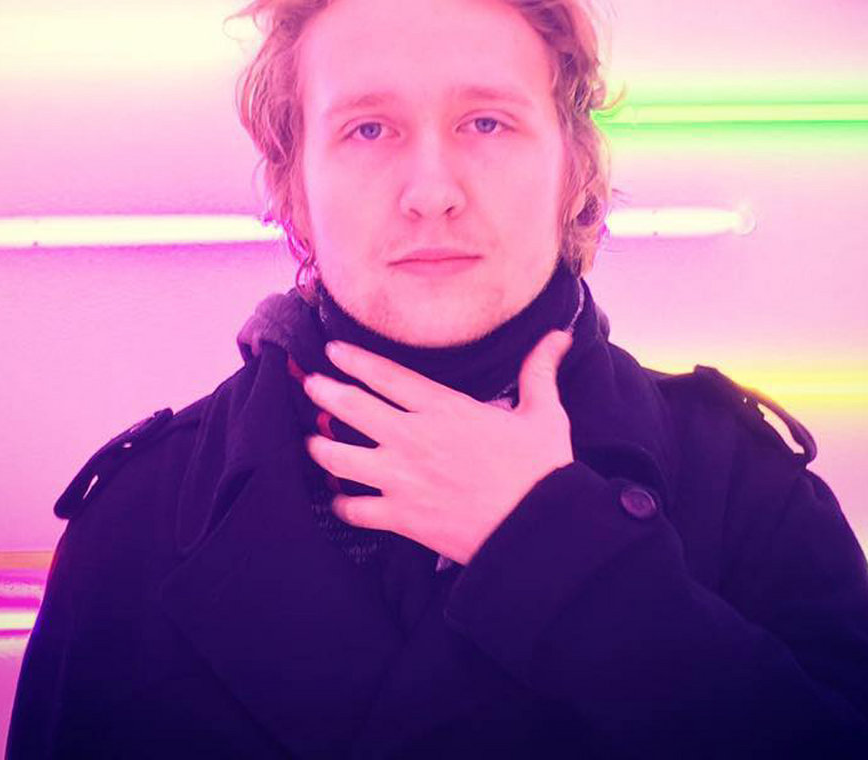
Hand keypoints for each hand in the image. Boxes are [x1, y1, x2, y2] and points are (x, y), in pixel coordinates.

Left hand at [301, 329, 575, 565]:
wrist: (537, 531)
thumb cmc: (541, 470)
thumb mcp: (543, 413)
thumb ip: (539, 371)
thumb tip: (558, 335)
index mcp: (444, 408)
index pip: (387, 375)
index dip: (355, 360)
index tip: (333, 351)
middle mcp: (414, 437)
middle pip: (353, 407)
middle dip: (324, 392)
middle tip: (309, 384)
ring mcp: (402, 478)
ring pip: (341, 458)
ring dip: (322, 447)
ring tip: (313, 441)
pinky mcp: (401, 517)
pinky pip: (356, 509)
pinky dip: (343, 504)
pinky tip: (340, 499)